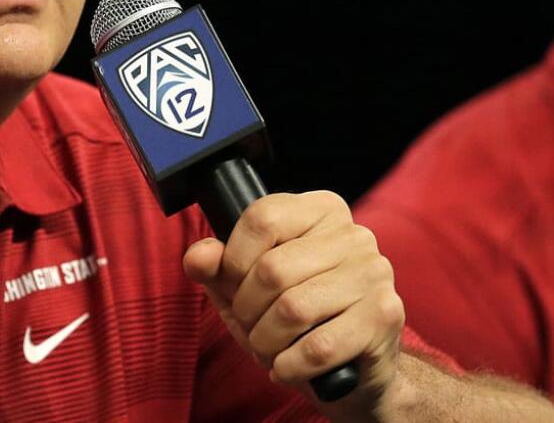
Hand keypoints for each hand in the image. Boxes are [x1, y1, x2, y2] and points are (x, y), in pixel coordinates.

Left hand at [183, 191, 404, 409]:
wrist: (356, 372)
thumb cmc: (295, 320)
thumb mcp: (245, 288)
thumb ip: (215, 267)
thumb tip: (199, 256)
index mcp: (320, 210)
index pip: (262, 217)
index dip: (233, 259)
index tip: (233, 284)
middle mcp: (353, 234)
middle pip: (272, 268)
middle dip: (247, 309)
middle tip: (252, 326)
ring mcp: (374, 273)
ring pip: (293, 308)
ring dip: (266, 341)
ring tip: (268, 349)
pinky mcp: (385, 316)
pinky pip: (318, 346)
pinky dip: (289, 365)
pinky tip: (287, 368)